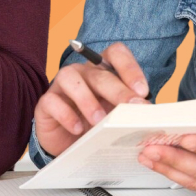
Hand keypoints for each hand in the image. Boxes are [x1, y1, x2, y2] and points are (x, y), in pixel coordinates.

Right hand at [35, 43, 151, 156]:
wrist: (67, 142)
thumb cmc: (93, 122)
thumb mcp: (114, 114)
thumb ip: (127, 109)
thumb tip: (149, 113)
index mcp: (103, 70)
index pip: (116, 53)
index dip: (130, 68)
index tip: (143, 91)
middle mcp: (83, 73)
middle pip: (99, 73)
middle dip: (118, 90)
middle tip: (132, 108)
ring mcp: (62, 85)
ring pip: (71, 78)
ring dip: (88, 100)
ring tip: (99, 120)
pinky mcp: (46, 103)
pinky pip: (52, 101)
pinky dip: (66, 114)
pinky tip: (77, 128)